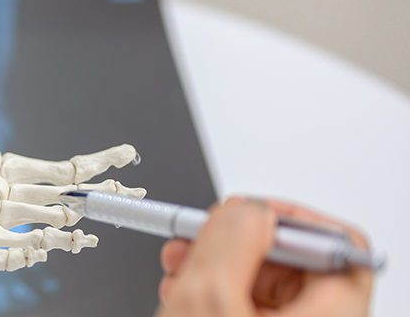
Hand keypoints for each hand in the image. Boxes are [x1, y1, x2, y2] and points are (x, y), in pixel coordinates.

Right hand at [155, 197, 373, 316]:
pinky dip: (214, 292)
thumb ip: (231, 241)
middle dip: (236, 241)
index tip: (240, 214)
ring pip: (264, 284)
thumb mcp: (209, 301)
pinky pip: (246, 307)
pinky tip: (181, 291)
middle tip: (196, 237)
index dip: (284, 218)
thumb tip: (244, 208)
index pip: (336, 243)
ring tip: (178, 266)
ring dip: (216, 265)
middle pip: (295, 262)